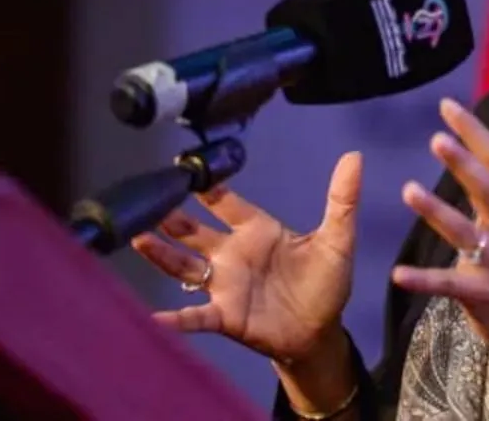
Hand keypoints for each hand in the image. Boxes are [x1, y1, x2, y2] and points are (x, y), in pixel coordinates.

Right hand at [131, 152, 362, 363]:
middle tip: (145, 201)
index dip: (207, 187)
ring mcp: (225, 285)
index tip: (185, 168)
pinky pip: (195, 315)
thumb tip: (354, 157)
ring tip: (134, 237)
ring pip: (184, 265)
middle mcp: (233, 254)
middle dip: (170, 217)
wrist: (321, 332)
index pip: (226, 202)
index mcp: (257, 230)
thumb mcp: (337, 239)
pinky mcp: (225, 316)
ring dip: (160, 253)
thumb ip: (342, 200)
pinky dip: (175, 319)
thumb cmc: (326, 282)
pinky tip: (152, 319)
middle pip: (193, 231)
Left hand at [391, 99, 488, 365]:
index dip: (473, 131)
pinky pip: (449, 285)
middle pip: (488, 189)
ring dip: (437, 211)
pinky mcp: (480, 293)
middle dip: (464, 163)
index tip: (447, 105)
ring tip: (407, 191)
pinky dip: (424, 280)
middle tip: (437, 138)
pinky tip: (398, 274)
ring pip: (466, 233)